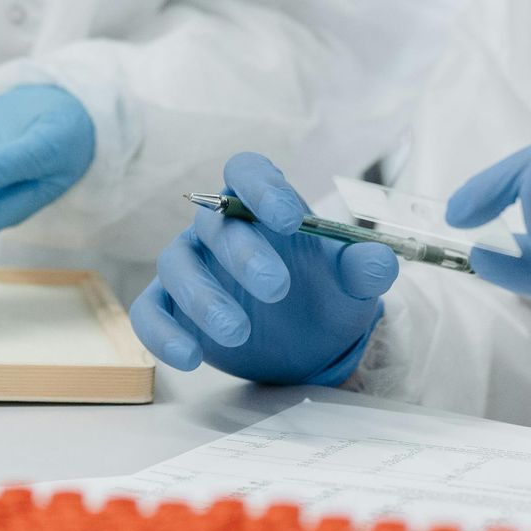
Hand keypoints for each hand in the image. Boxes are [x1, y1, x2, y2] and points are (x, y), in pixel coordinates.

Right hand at [129, 153, 397, 385]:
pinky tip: (191, 358)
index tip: (287, 218)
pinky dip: (163, 334)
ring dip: (203, 297)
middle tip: (278, 288)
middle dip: (243, 253)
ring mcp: (189, 266)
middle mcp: (217, 227)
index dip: (262, 188)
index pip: (247, 172)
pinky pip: (149, 312)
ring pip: (176, 266)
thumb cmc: (323, 293)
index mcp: (260, 204)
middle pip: (214, 222)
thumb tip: (380, 261)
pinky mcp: (170, 307)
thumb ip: (364, 268)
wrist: (305, 342)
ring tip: (238, 332)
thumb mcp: (351, 284)